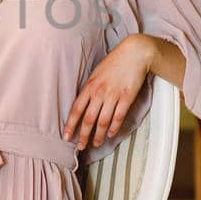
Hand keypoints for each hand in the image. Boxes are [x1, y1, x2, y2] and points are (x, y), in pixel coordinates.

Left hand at [63, 34, 154, 149]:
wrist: (134, 53)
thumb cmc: (114, 62)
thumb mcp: (96, 74)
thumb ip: (89, 89)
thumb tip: (83, 104)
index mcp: (89, 86)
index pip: (76, 109)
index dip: (70, 125)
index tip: (66, 137)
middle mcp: (99, 92)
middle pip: (88, 119)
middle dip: (83, 135)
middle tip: (80, 147)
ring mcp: (113, 95)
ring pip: (103, 121)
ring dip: (99, 135)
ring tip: (96, 143)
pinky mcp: (127, 97)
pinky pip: (119, 116)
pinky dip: (114, 128)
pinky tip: (111, 134)